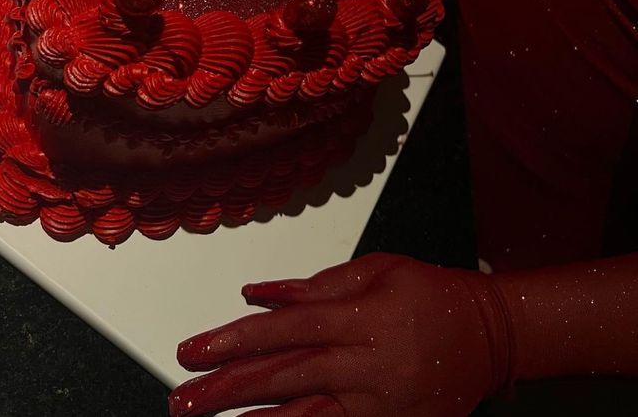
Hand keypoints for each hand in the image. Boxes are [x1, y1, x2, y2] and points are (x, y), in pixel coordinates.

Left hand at [170, 252, 508, 416]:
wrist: (489, 335)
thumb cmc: (433, 294)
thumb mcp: (377, 270)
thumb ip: (316, 285)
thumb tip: (261, 294)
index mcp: (359, 318)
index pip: (284, 330)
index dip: (234, 340)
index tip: (196, 348)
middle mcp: (364, 364)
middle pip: (283, 377)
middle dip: (227, 386)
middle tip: (183, 395)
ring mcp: (375, 403)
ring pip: (302, 414)